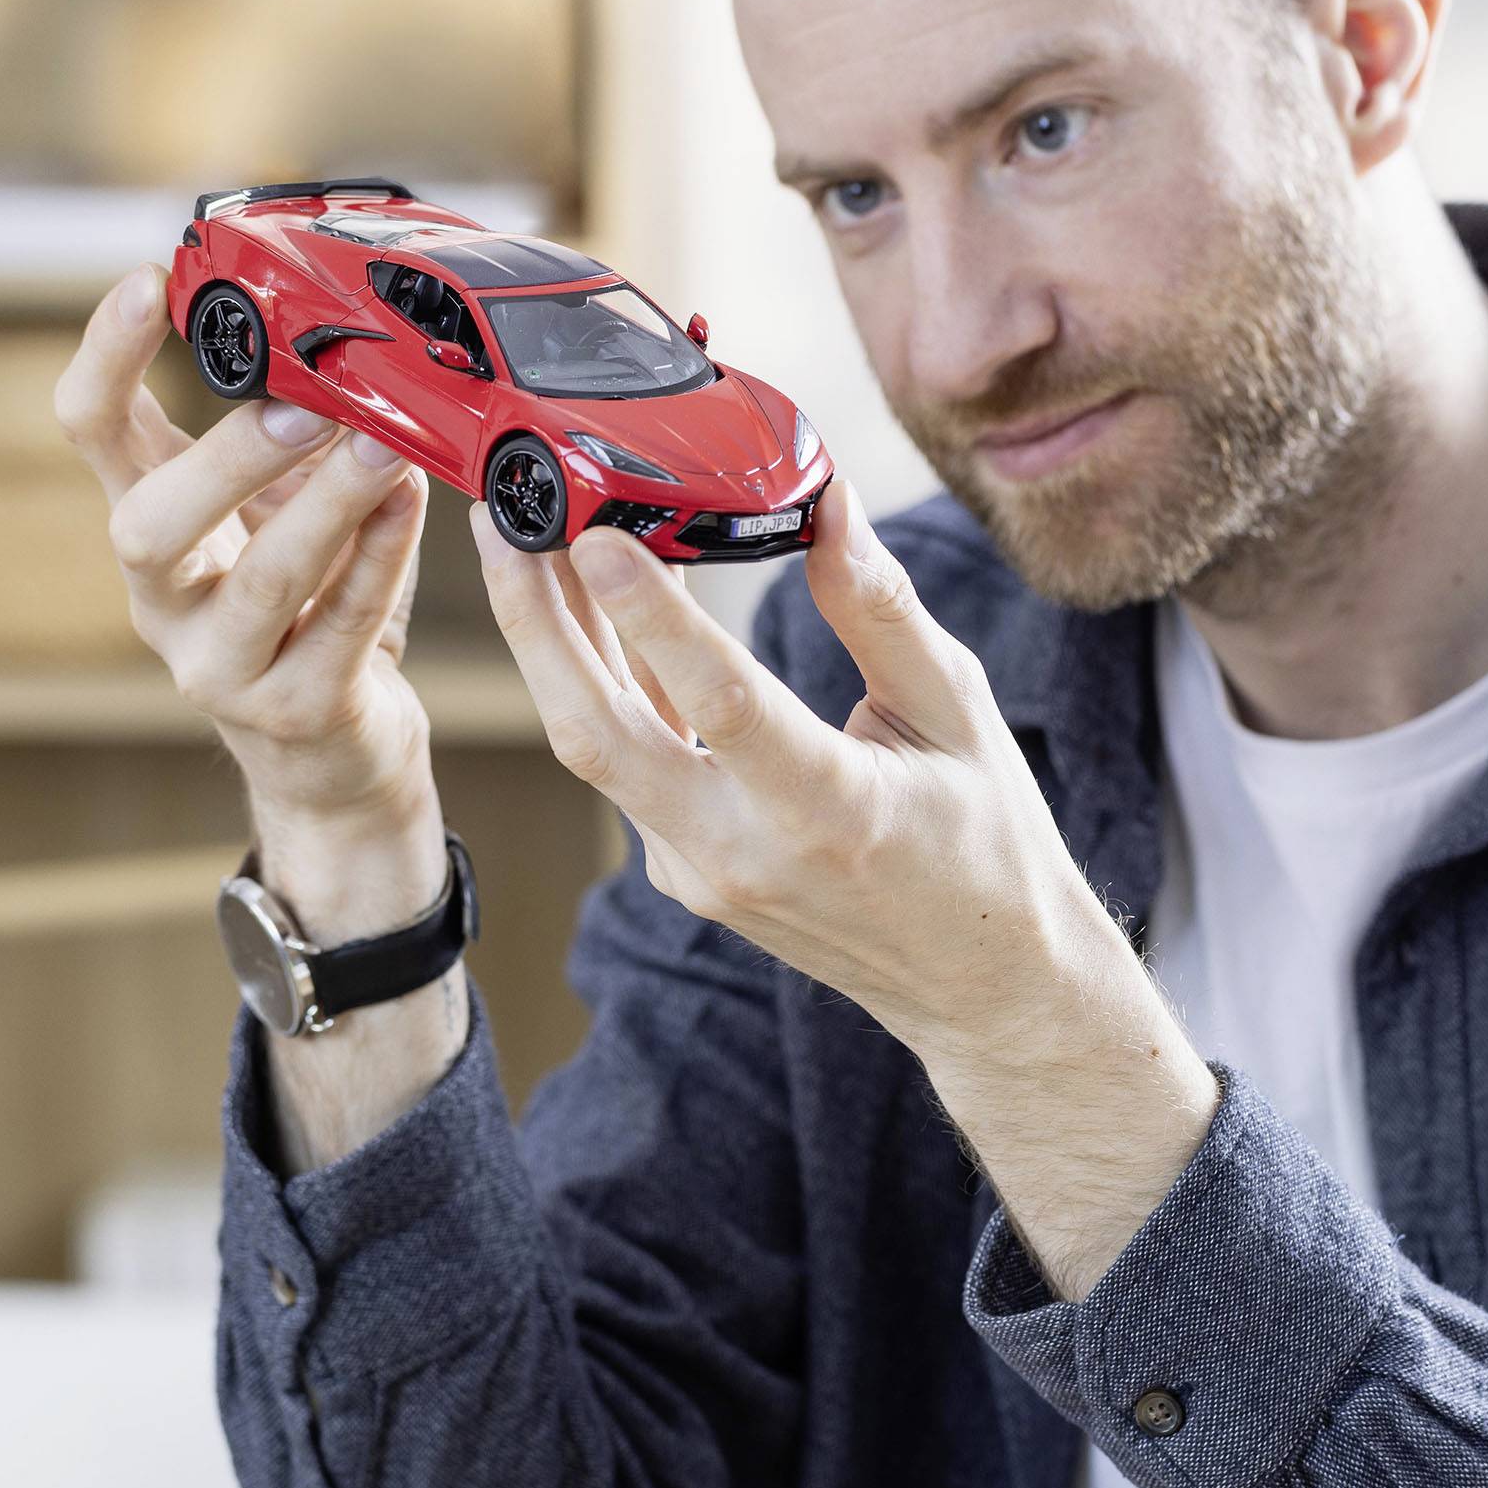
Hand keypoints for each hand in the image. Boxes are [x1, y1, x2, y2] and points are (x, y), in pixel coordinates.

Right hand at [55, 262, 436, 831]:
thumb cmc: (310, 607)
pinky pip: (340, 626)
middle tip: (302, 401)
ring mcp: (220, 668)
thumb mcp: (275, 511)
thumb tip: (318, 321)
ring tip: (382, 444)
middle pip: (146, 527)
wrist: (339, 752)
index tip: (148, 281)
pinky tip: (414, 503)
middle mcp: (164, 602)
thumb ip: (281, 435)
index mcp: (151, 531)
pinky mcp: (294, 712)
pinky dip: (380, 558)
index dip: (106, 358)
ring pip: (258, 583)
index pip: (92, 434)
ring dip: (325, 506)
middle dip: (223, 459)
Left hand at [473, 473, 1221, 1294]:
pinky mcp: (684, 875)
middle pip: (598, 733)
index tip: (592, 536)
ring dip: (551, 642)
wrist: (977, 985)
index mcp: (829, 811)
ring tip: (523, 537)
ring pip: (595, 747)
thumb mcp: (957, 710)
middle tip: (502, 515)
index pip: (719, 702)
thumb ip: (881, 609)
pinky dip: (603, 682)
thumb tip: (827, 502)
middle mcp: (745, 852)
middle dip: (535, 620)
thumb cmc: (985, 840)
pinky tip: (591, 608)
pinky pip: (626, 767)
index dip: (649, 615)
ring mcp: (702, 873)